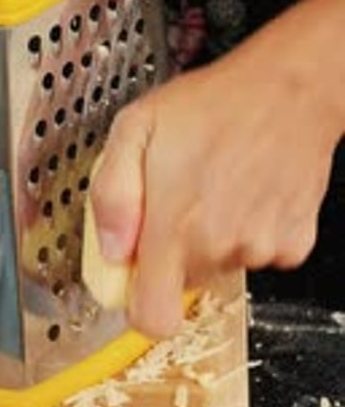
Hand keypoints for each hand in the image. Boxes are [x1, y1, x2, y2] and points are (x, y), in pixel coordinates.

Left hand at [91, 0, 344, 337]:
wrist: (290, 88)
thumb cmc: (214, 103)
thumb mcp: (135, 128)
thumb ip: (111, 195)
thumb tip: (112, 250)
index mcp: (176, 228)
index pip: (152, 319)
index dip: (137, 304)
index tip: (135, 273)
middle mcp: (221, 246)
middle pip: (183, 282)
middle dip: (173, 249)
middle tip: (178, 197)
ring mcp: (262, 248)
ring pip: (221, 265)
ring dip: (213, 237)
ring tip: (216, 183)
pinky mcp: (294, 243)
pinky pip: (259, 254)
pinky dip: (250, 230)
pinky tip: (247, 190)